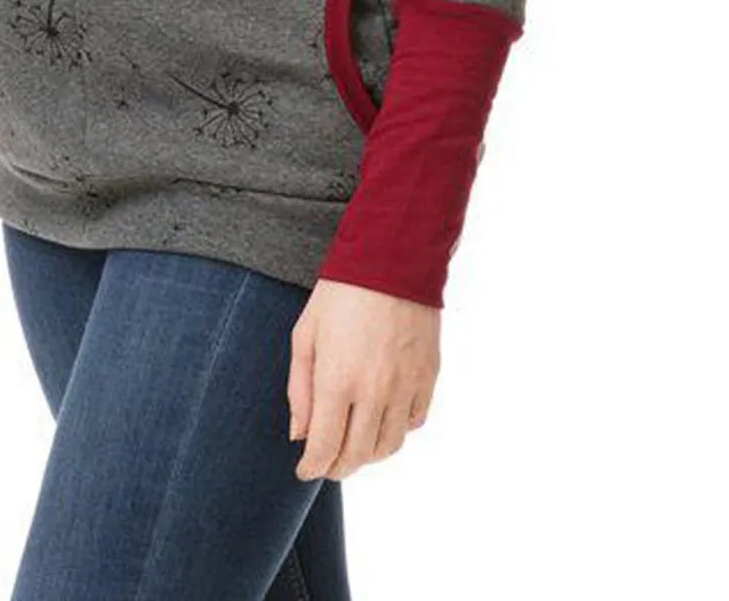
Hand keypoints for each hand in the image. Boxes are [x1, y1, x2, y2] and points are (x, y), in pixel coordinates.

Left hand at [287, 278, 440, 480]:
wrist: (393, 257)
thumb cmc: (340, 292)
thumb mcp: (306, 334)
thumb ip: (300, 389)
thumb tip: (300, 435)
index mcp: (338, 380)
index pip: (325, 448)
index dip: (312, 468)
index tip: (304, 470)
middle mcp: (374, 391)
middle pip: (357, 455)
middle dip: (337, 466)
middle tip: (326, 462)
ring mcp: (406, 385)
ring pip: (389, 446)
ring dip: (368, 454)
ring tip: (354, 445)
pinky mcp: (428, 376)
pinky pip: (414, 421)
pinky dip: (397, 430)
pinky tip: (382, 419)